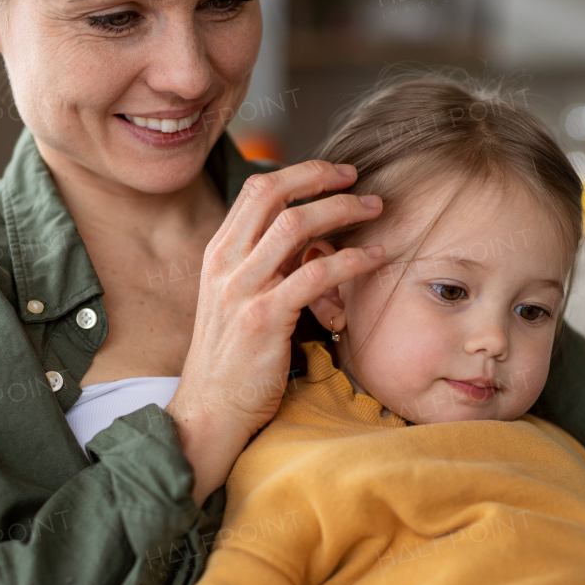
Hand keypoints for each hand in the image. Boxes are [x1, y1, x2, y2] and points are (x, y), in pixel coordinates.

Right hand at [167, 161, 384, 504]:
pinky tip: (375, 258)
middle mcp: (225, 263)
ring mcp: (242, 289)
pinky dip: (350, 259)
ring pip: (295, 225)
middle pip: (273, 194)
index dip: (299, 173)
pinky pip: (314, 273)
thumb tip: (306, 240)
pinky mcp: (264, 318)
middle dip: (320, 177)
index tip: (335, 173)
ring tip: (375, 209)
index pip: (257, 191)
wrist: (210, 411)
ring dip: (342, 209)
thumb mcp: (237, 302)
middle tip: (359, 178)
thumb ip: (263, 268)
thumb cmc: (232, 362)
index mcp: (218, 254)